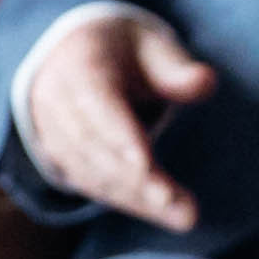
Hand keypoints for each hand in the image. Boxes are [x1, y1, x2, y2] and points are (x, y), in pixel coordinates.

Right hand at [23, 11, 216, 228]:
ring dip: (138, 198)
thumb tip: (205, 82)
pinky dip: (130, 201)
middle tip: (180, 205)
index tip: (147, 166)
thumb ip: (176, 67)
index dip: (120, 138)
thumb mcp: (150, 44)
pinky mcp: (63, 160)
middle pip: (96, 148)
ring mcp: (53, 134)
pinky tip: (166, 212)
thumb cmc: (121, 51)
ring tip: (184, 214)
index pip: (96, 106)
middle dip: (137, 180)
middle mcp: (56, 103)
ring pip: (93, 173)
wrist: (70, 58)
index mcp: (78, 66)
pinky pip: (94, 185)